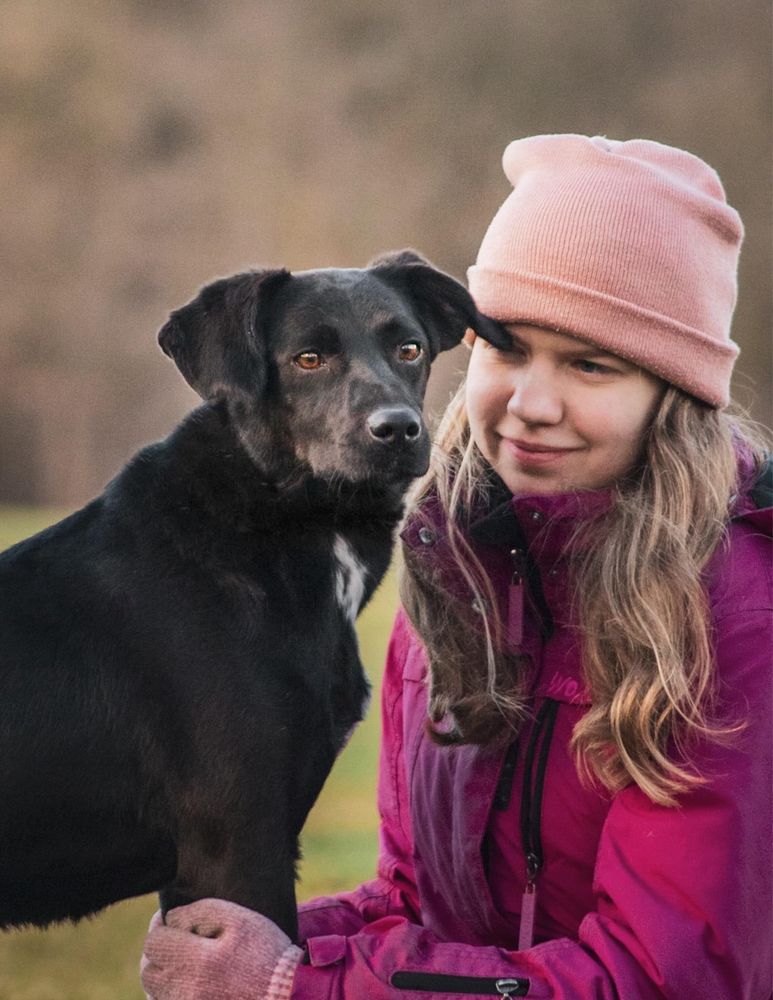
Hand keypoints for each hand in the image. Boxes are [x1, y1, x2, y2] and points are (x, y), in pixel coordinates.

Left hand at [141, 898, 302, 999]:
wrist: (287, 996)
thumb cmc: (265, 953)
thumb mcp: (238, 919)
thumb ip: (200, 912)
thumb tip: (171, 918)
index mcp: (195, 962)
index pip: (154, 943)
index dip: (160, 926)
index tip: (173, 919)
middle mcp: (185, 991)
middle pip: (148, 970)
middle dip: (159, 951)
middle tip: (177, 939)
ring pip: (155, 992)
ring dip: (163, 973)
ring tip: (183, 960)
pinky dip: (171, 992)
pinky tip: (190, 981)